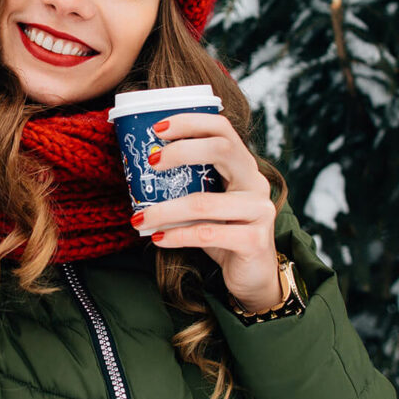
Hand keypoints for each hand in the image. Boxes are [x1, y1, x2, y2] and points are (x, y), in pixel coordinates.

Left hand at [132, 113, 281, 311]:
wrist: (253, 275)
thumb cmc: (223, 233)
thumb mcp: (205, 203)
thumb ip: (186, 185)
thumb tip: (138, 173)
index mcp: (243, 166)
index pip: (222, 129)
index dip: (191, 122)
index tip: (157, 129)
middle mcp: (256, 182)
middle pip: (222, 149)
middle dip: (182, 151)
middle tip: (150, 163)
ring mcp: (260, 211)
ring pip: (204, 202)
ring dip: (165, 210)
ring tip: (139, 217)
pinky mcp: (255, 241)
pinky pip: (207, 234)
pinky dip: (177, 235)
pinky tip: (157, 238)